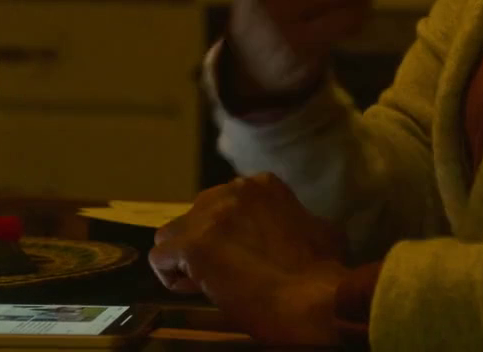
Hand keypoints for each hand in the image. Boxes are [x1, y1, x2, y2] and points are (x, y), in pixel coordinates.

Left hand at [149, 174, 348, 346]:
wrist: (312, 298)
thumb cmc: (322, 270)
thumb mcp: (318, 229)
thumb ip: (294, 218)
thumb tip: (294, 229)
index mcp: (263, 184)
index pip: (224, 204)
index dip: (230, 234)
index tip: (245, 255)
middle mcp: (233, 190)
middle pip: (195, 216)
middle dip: (205, 242)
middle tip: (226, 270)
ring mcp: (209, 216)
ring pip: (170, 234)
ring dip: (184, 257)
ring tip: (207, 280)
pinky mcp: (191, 245)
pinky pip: (159, 259)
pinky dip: (173, 278)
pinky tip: (199, 290)